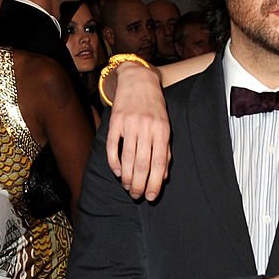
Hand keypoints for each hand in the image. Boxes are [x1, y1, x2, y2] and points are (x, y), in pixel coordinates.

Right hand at [106, 62, 169, 200]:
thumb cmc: (155, 108)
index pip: (159, 163)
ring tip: (128, 188)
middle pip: (143, 164)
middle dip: (140, 184)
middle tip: (138, 196)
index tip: (152, 197)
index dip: (155, 182)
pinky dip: (114, 163)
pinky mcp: (115, 121)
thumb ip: (166, 151)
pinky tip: (117, 173)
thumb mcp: (166, 126)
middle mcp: (147, 128)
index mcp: (163, 131)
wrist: (139, 81)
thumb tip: (165, 176)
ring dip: (127, 177)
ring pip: (127, 158)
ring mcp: (130, 125)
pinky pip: (112, 146)